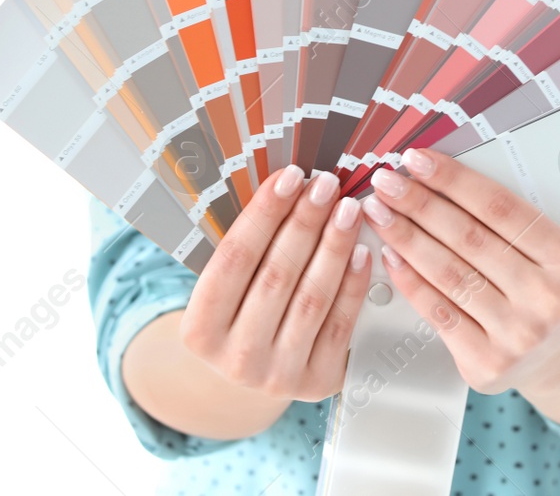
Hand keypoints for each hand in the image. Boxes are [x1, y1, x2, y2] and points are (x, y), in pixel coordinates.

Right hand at [180, 163, 372, 403]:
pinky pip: (340, 323)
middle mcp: (236, 358)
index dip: (264, 213)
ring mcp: (278, 375)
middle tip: (326, 184)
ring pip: (312, 297)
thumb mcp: (225, 289)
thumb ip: (246, 249)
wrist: (252, 378)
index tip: (289, 178)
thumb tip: (285, 188)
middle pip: (277, 274)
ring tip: (347, 209)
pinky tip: (360, 250)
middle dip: (306, 222)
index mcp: (200, 330)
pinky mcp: (317, 382)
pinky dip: (352, 282)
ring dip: (334, 246)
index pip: (234, 258)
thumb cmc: (238, 318)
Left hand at [360, 147, 559, 396]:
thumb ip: (503, 219)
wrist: (558, 354)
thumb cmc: (540, 287)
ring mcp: (518, 335)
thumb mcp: (545, 250)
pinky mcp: (488, 363)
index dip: (454, 180)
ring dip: (405, 237)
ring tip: (378, 212)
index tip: (417, 160)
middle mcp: (546, 299)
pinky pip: (438, 312)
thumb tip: (435, 176)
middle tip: (386, 181)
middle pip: (469, 239)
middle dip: (419, 204)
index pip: (500, 208)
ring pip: (448, 274)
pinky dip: (409, 280)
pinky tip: (390, 255)